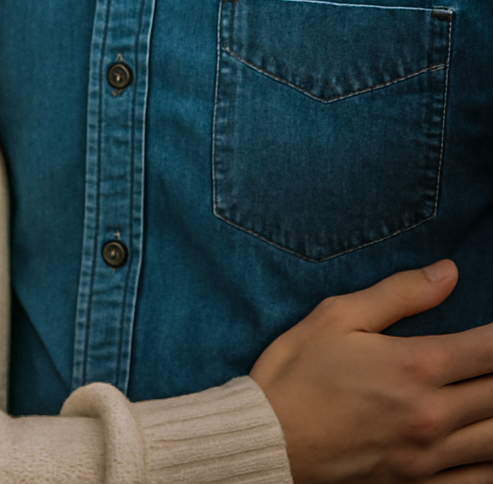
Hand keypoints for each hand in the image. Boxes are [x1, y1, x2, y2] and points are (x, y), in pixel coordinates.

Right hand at [250, 261, 492, 483]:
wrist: (265, 440)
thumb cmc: (296, 373)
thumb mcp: (337, 317)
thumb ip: (399, 294)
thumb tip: (449, 272)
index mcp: (414, 366)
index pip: (488, 349)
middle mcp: (429, 415)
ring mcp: (426, 459)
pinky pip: (478, 482)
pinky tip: (491, 446)